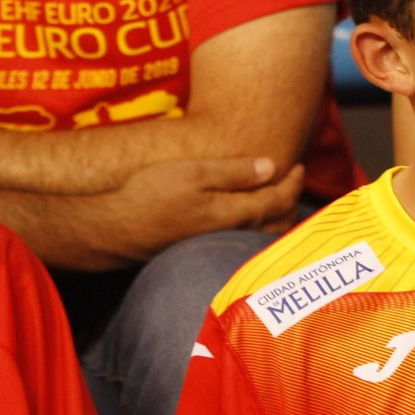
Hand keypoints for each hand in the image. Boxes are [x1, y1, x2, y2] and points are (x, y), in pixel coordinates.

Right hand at [111, 157, 305, 261]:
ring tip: (277, 196)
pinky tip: (249, 214)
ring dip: (278, 217)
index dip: (293, 182)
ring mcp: (220, 245)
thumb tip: (271, 166)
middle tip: (292, 179)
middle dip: (292, 201)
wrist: (116, 231)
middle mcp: (233, 234)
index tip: (298, 165)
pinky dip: (259, 226)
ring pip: (263, 235)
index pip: (279, 199)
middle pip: (279, 223)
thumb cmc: (151, 196)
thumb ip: (234, 172)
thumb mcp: (193, 173)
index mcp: (235, 213)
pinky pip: (246, 240)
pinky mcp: (206, 249)